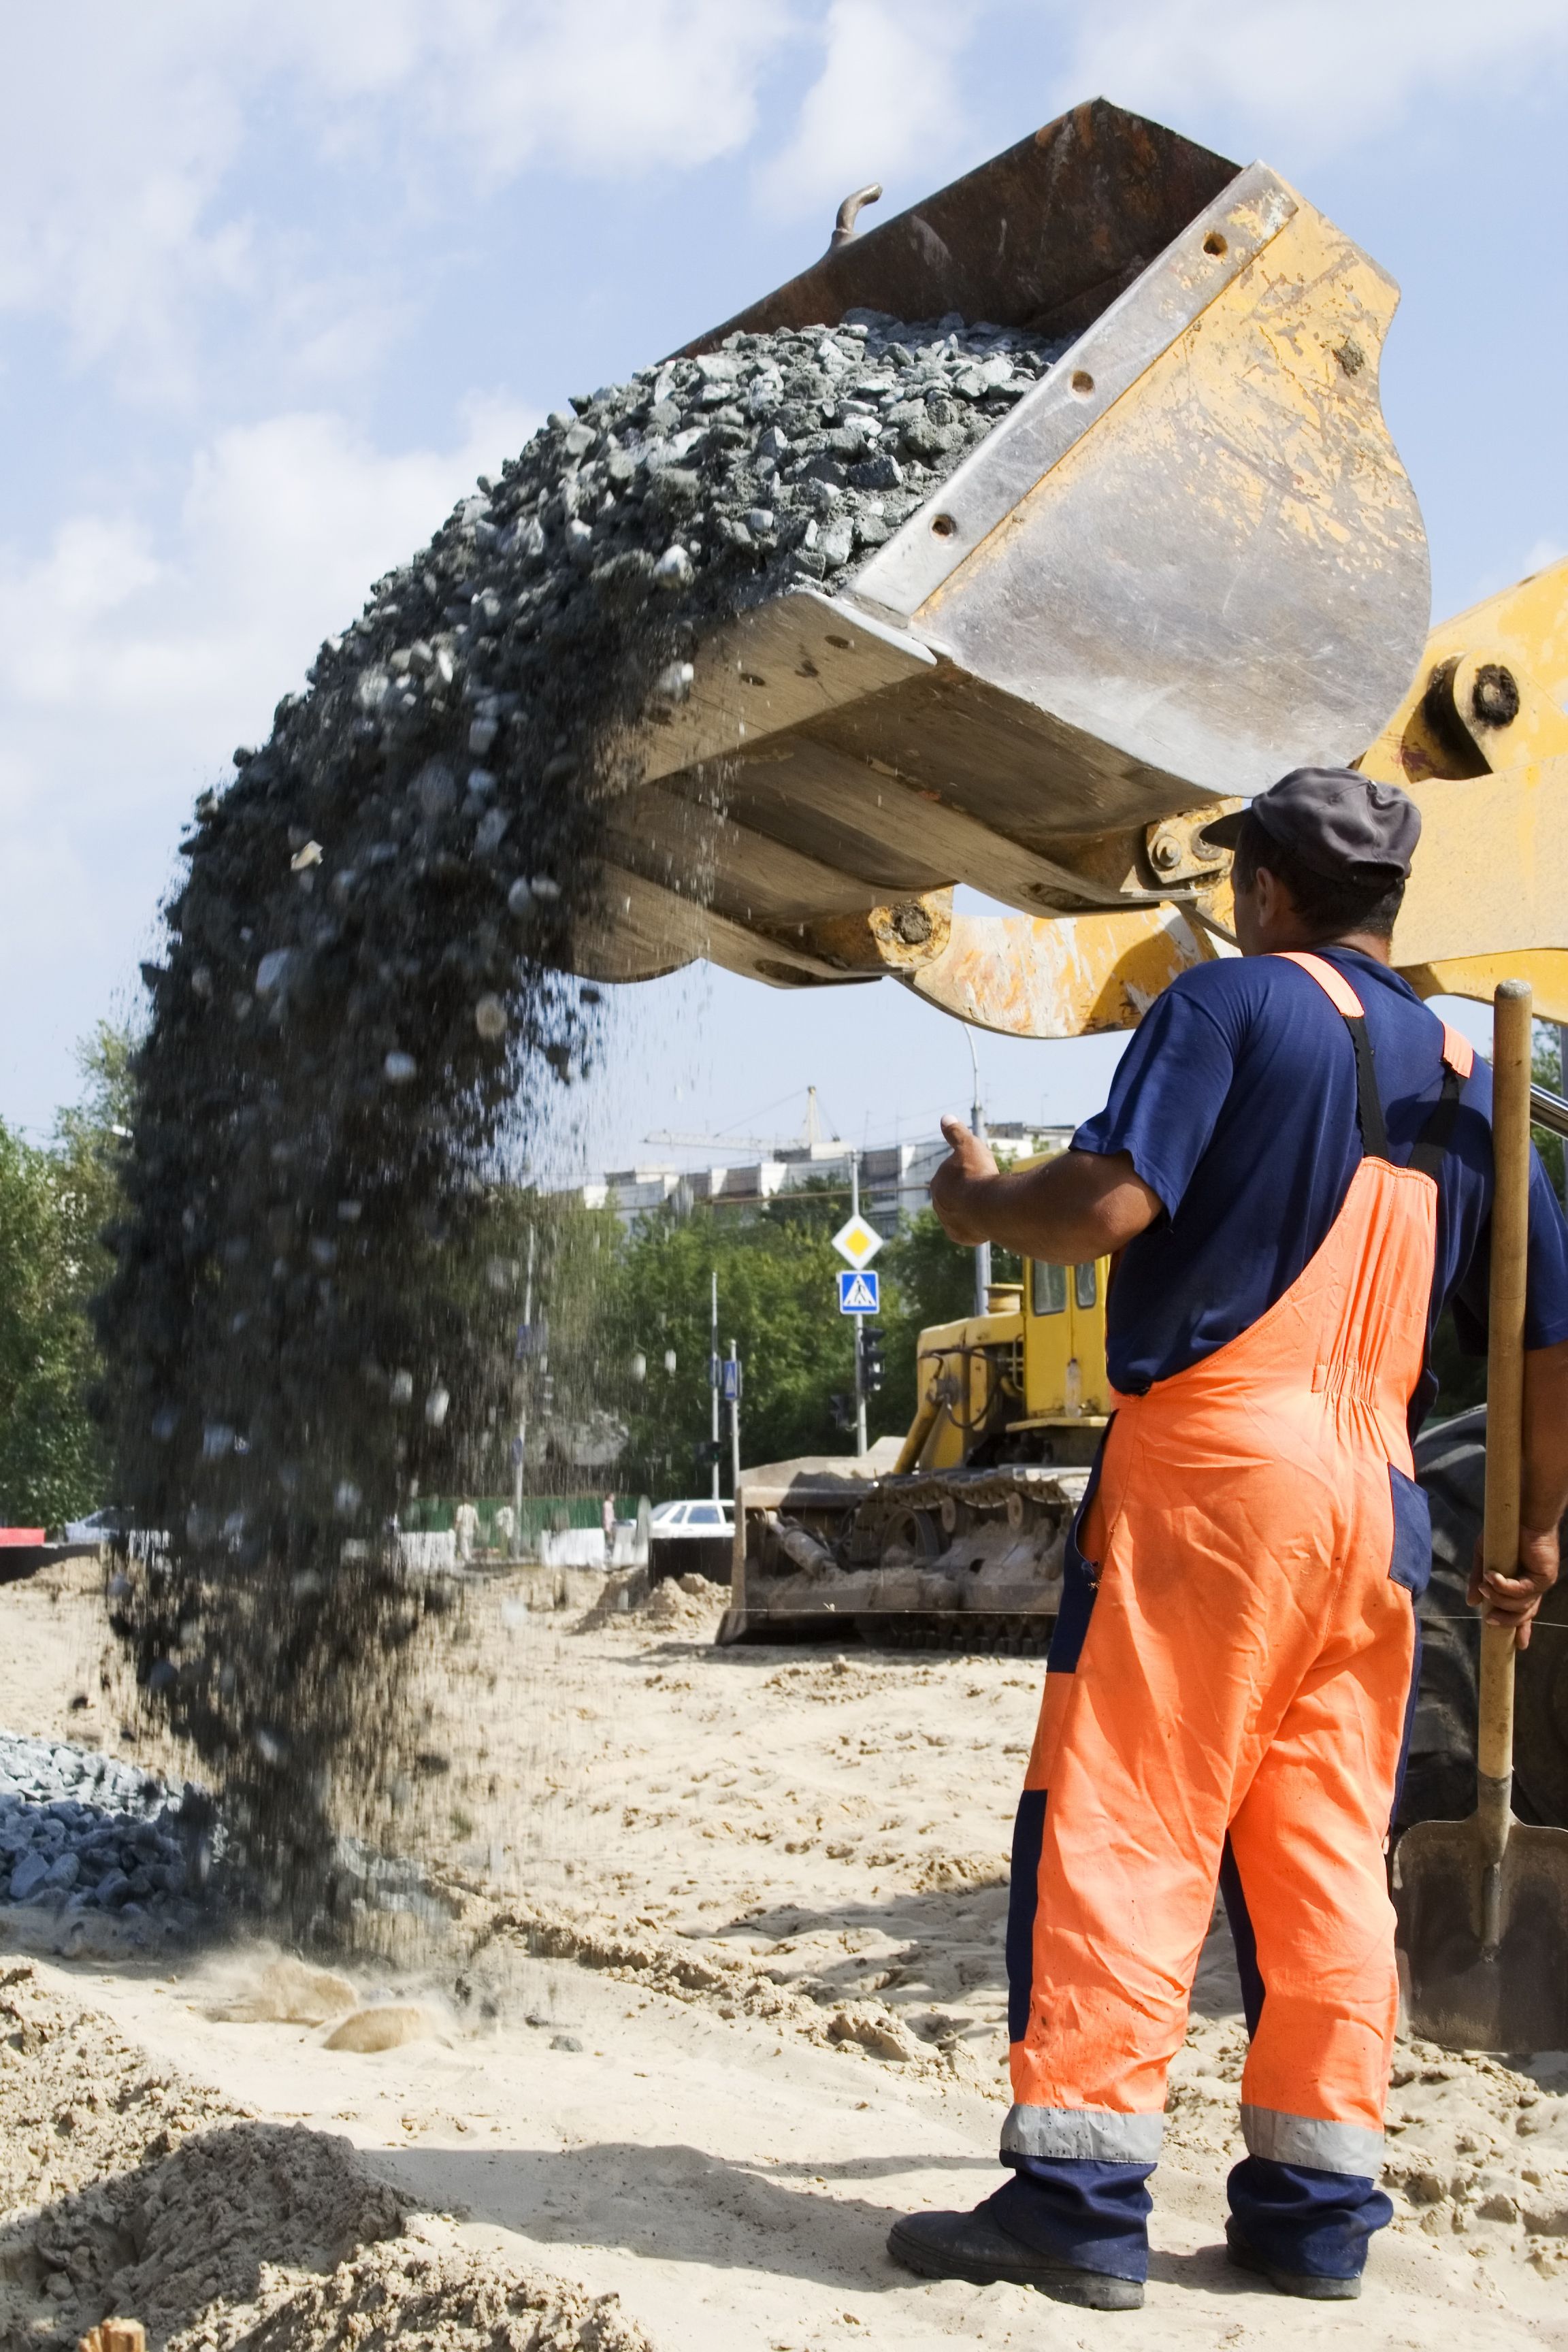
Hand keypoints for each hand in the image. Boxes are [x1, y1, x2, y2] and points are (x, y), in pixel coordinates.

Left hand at [929, 1115, 1000, 1244]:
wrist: (988, 1207)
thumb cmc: (978, 1174)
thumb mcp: (968, 1145)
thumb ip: (956, 1133)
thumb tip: (946, 1118)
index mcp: (938, 1183)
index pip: (951, 1175)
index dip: (967, 1171)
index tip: (980, 1170)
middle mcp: (939, 1204)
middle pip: (955, 1196)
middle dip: (968, 1192)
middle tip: (986, 1186)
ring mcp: (949, 1222)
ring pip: (961, 1214)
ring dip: (972, 1210)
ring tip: (989, 1204)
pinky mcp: (960, 1237)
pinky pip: (968, 1230)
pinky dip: (977, 1226)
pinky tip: (987, 1221)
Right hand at [1469, 1523, 1558, 1649]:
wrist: (1519, 1515)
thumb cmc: (1503, 1533)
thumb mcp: (1485, 1559)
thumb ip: (1478, 1580)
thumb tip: (1471, 1602)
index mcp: (1522, 1585)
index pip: (1524, 1612)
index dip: (1522, 1629)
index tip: (1518, 1646)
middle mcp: (1533, 1587)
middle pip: (1525, 1614)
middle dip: (1508, 1621)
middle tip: (1490, 1620)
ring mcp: (1540, 1582)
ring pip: (1521, 1605)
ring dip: (1500, 1598)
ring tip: (1486, 1585)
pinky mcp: (1543, 1576)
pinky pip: (1522, 1591)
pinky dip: (1505, 1587)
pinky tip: (1493, 1577)